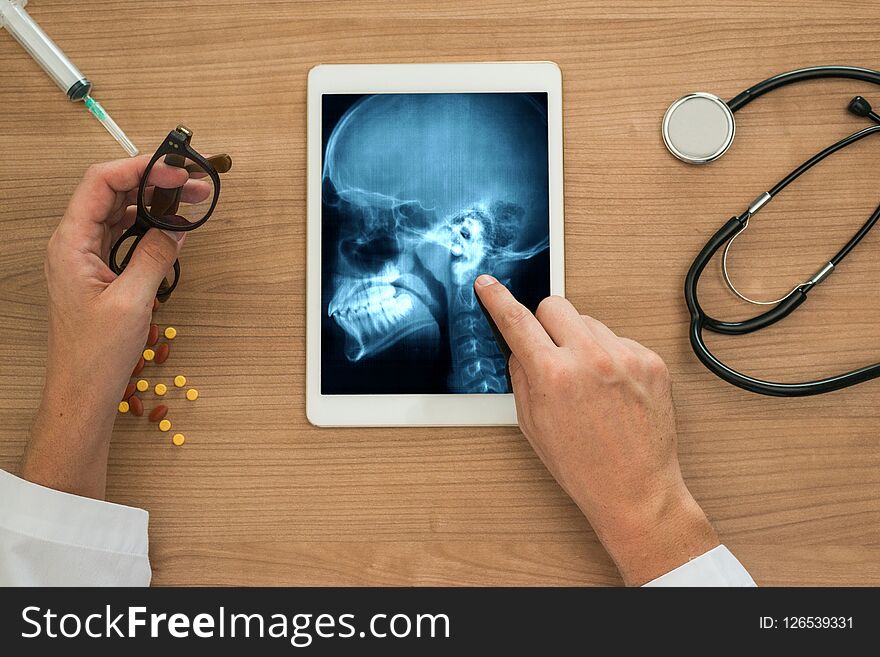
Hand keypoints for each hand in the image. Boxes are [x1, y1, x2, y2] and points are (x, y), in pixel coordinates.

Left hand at [21, 156, 191, 498]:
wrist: (82, 392)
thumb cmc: (95, 355)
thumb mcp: (132, 301)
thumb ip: (154, 256)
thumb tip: (176, 228)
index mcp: (71, 243)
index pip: (101, 183)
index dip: (139, 169)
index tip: (175, 171)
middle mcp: (74, 244)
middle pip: (113, 194)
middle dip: (153, 183)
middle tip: (193, 184)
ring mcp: (86, 258)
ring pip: (120, 214)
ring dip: (154, 205)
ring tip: (189, 201)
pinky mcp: (99, 273)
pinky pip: (124, 238)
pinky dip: (150, 229)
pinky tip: (173, 231)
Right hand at [474, 275, 718, 584]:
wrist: (636, 490)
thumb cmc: (583, 466)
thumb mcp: (532, 425)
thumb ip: (521, 377)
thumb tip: (518, 346)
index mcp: (553, 376)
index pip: (516, 320)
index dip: (496, 299)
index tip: (488, 284)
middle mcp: (590, 359)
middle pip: (554, 305)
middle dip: (544, 323)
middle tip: (547, 350)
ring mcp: (625, 357)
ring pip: (588, 322)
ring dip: (579, 341)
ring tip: (586, 381)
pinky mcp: (650, 361)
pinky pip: (618, 340)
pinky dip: (609, 355)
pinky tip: (610, 388)